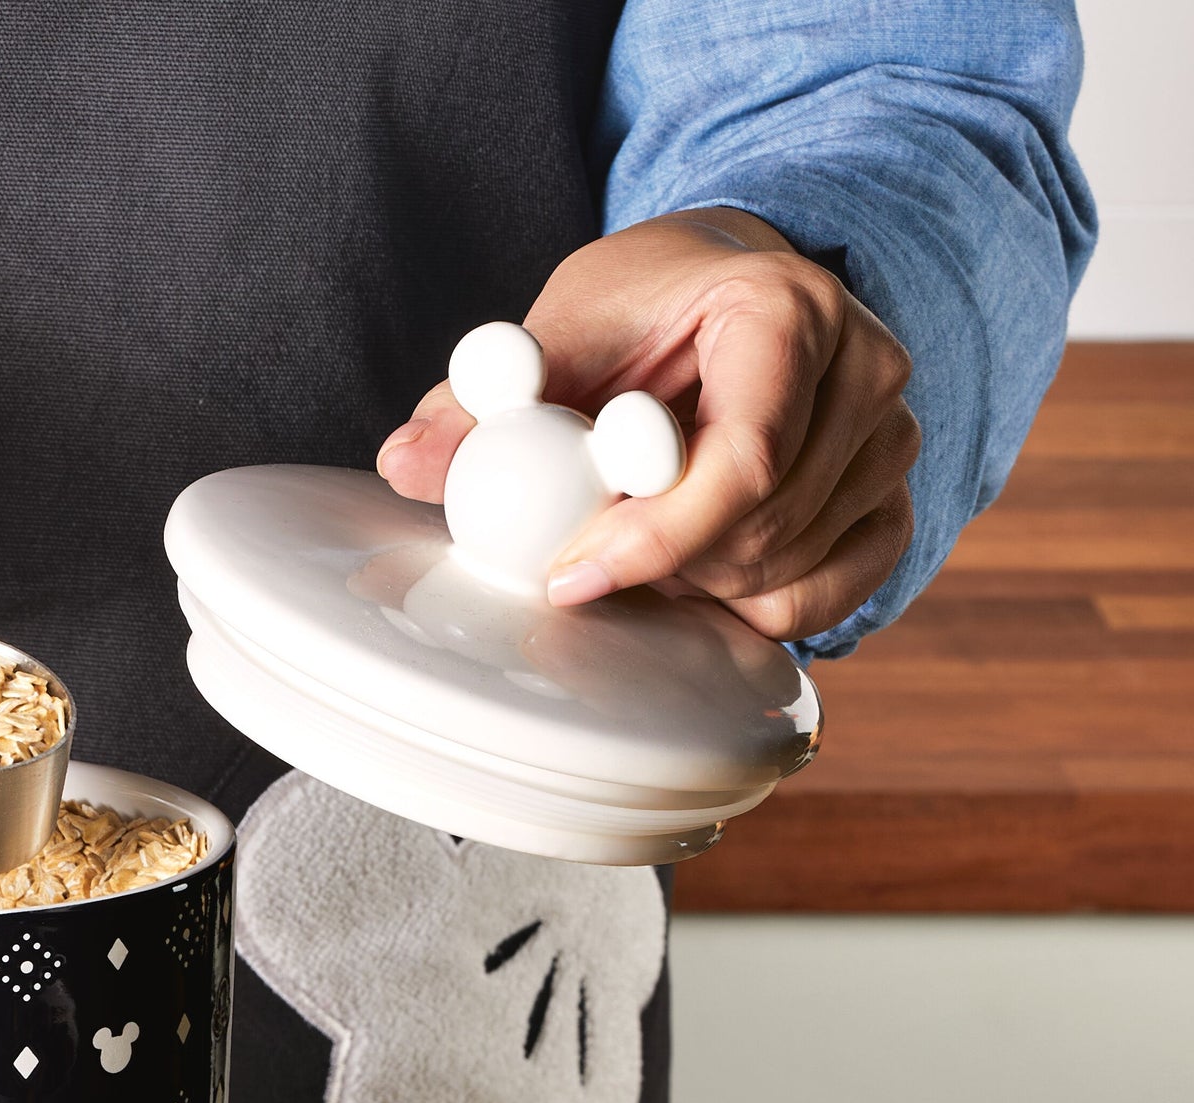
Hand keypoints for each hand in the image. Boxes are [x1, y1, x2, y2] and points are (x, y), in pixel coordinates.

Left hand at [379, 210, 917, 641]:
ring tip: (645, 530)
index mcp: (786, 307)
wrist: (719, 300)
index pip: (742, 461)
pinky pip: (828, 596)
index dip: (648, 538)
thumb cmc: (639, 313)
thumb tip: (404, 462)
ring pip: (788, 569)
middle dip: (662, 560)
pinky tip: (699, 571)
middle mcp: (864, 368)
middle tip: (593, 544)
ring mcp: (891, 437)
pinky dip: (751, 608)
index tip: (568, 575)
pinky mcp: (891, 498)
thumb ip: (480, 405)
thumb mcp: (551, 337)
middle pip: (762, 528)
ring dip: (697, 580)